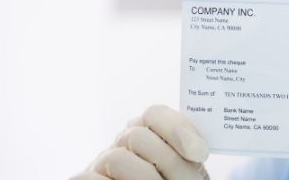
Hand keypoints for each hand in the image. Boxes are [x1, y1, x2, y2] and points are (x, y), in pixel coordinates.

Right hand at [71, 105, 209, 179]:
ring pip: (117, 159)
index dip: (177, 129)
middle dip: (168, 161)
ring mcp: (102, 161)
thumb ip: (187, 153)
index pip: (155, 114)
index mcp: (147, 131)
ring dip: (146, 176)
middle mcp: (123, 142)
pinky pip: (90, 178)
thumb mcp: (184, 167)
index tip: (200, 153)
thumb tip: (197, 149)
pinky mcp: (88, 177)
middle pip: (138, 136)